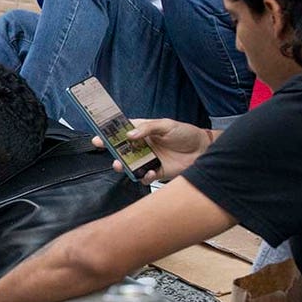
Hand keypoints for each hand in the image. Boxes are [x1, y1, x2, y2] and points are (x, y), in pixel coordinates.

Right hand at [92, 118, 212, 183]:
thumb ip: (148, 128)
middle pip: (122, 150)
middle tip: (106, 151)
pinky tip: (149, 172)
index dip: (110, 134)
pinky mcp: (156, 172)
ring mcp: (148, 160)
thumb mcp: (167, 125)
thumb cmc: (185, 133)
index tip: (99, 137)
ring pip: (129, 165)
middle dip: (112, 151)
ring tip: (120, 165)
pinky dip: (143, 176)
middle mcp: (143, 147)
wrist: (203, 150)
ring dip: (123, 166)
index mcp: (143, 132)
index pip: (123, 132)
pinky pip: (143, 176)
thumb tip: (130, 134)